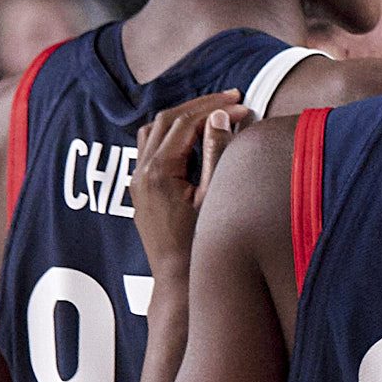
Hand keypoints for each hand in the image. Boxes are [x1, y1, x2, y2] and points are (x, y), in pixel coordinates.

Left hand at [131, 93, 250, 276]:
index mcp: (159, 172)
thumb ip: (217, 153)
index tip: (243, 107)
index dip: (215, 109)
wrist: (178, 282)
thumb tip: (220, 117)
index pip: (186, 123)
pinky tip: (196, 139)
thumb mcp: (215, 197)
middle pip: (168, 120)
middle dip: (201, 105)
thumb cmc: (201, 246)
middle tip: (233, 99)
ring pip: (155, 130)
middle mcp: (141, 173)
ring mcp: (138, 181)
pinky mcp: (141, 189)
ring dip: (184, 117)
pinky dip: (173, 134)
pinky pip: (151, 148)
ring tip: (214, 114)